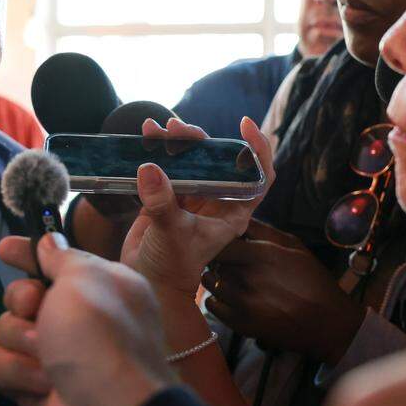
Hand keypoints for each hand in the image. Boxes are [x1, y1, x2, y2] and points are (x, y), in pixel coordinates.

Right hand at [0, 235, 175, 405]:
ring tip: (46, 358)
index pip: (55, 261)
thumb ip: (63, 257)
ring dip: (22, 342)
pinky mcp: (32, 386)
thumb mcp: (86, 278)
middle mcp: (77, 319)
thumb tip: (49, 241)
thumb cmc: (101, 335)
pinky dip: (15, 372)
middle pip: (22, 295)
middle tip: (34, 309)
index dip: (29, 254)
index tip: (4, 247)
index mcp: (98, 287)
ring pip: (6, 330)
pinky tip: (39, 383)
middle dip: (22, 301)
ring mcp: (54, 354)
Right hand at [121, 116, 274, 297]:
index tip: (245, 125)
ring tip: (158, 128)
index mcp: (232, 211)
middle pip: (218, 159)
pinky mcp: (168, 196)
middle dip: (200, 139)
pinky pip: (167, 166)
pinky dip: (158, 150)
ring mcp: (192, 197)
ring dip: (177, 141)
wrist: (147, 281)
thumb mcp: (173, 234)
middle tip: (178, 129)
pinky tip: (146, 135)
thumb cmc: (171, 267)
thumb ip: (163, 204)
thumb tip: (150, 169)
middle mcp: (216, 201)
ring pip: (192, 159)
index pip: (259, 176)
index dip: (258, 149)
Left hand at [203, 220, 365, 363]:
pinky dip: (216, 299)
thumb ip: (263, 230)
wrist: (327, 322)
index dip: (220, 242)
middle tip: (230, 262)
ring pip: (210, 282)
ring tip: (231, 279)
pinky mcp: (240, 323)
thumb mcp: (294, 246)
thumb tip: (238, 218)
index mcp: (262, 255)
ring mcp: (242, 302)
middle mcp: (248, 278)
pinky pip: (211, 305)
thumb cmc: (312, 280)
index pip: (221, 243)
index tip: (226, 244)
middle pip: (214, 261)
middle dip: (219, 259)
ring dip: (216, 278)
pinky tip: (230, 297)